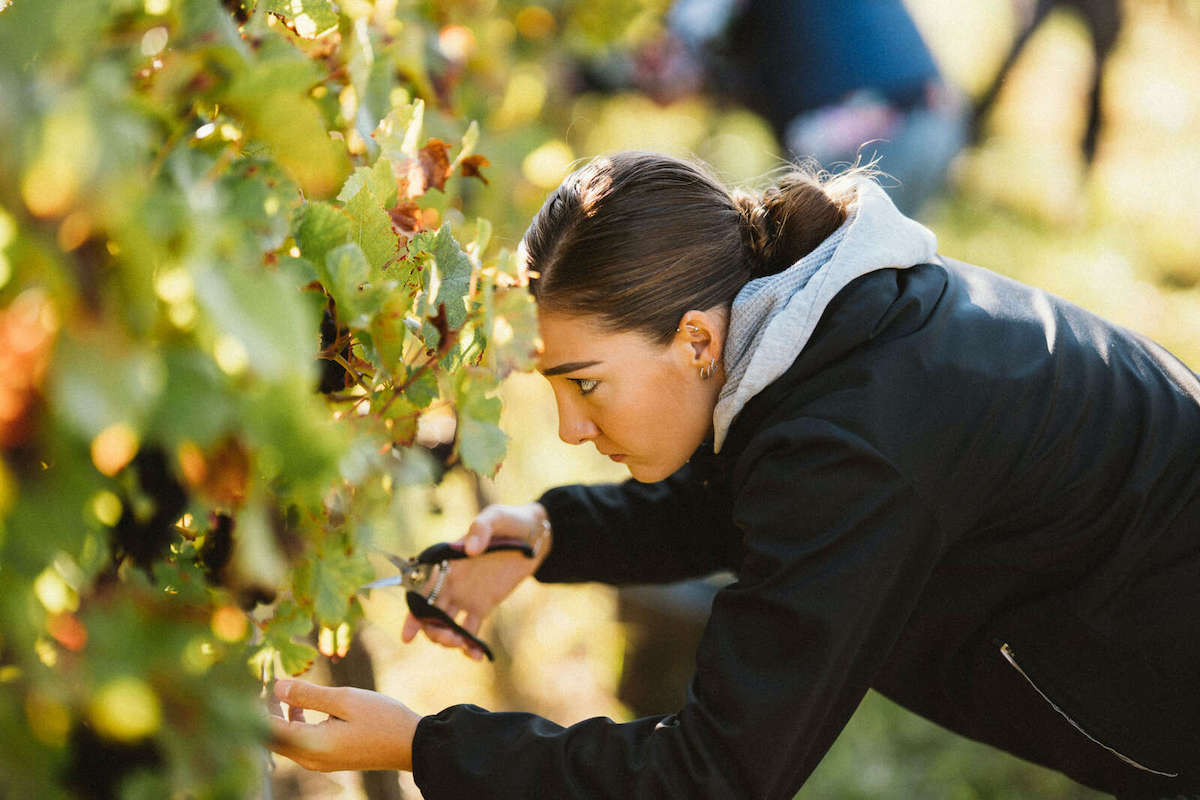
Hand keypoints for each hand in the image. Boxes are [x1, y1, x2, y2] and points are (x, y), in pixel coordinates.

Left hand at [267, 679, 419, 772]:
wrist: (410, 744)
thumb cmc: (381, 719)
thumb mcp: (345, 700)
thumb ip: (308, 695)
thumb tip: (277, 687)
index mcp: (311, 745)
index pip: (267, 730)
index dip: (254, 707)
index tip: (251, 682)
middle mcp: (309, 759)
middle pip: (270, 739)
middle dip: (260, 712)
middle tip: (258, 683)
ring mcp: (318, 761)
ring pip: (283, 742)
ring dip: (275, 718)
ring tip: (275, 689)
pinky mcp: (326, 758)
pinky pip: (297, 743)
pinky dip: (290, 724)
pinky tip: (297, 705)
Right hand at [401, 502, 551, 659]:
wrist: (534, 535)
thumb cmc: (509, 521)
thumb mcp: (496, 517)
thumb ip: (480, 528)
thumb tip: (469, 548)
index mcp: (445, 563)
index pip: (420, 590)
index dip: (412, 613)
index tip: (408, 635)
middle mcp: (450, 582)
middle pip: (430, 614)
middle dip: (433, 631)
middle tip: (451, 639)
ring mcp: (464, 596)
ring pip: (446, 625)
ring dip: (448, 639)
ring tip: (463, 645)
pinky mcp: (482, 606)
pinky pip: (470, 630)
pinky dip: (470, 645)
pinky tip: (477, 656)